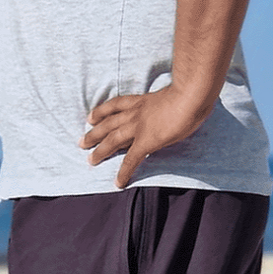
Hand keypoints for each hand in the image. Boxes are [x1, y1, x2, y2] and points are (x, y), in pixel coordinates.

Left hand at [80, 88, 208, 188]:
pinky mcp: (146, 141)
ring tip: (90, 160)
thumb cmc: (190, 91)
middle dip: (94, 133)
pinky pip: (131, 160)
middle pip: (108, 123)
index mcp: (142, 100)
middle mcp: (135, 113)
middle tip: (81, 142)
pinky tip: (118, 182)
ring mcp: (138, 127)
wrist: (190, 95)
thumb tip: (176, 104)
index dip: (101, 111)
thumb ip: (169, 99)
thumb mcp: (173, 92)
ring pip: (112, 140)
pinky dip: (124, 172)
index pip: (116, 105)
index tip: (91, 117)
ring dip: (100, 151)